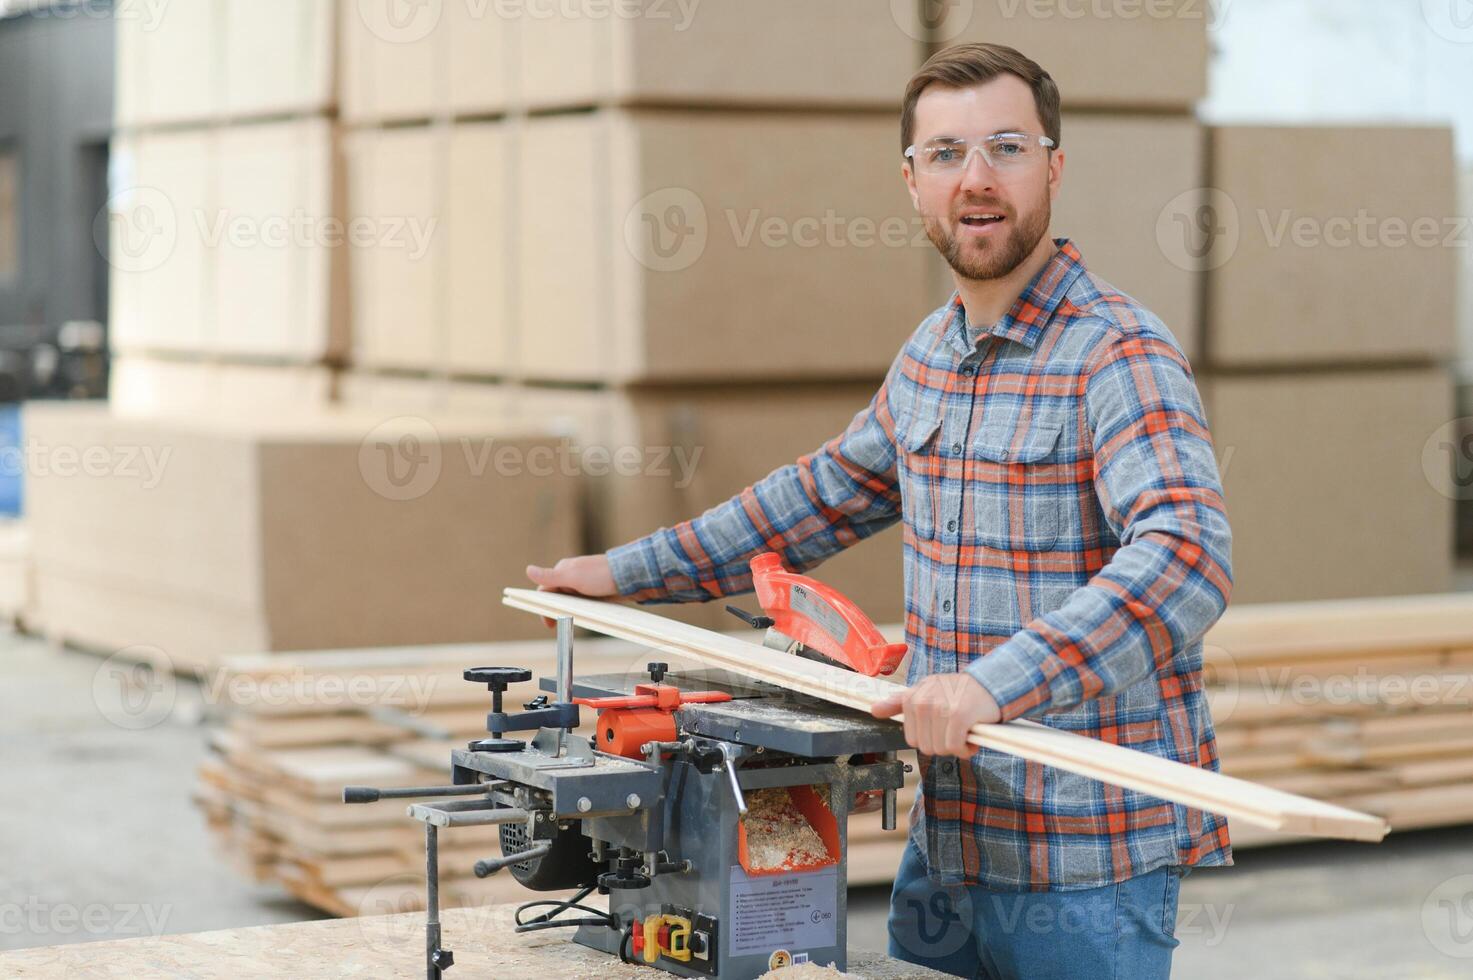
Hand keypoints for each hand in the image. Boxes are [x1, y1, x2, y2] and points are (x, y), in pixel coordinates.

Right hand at [525, 556, 618, 627]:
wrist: (632, 575)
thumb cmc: (602, 574)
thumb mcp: (573, 577)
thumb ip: (550, 577)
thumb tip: (528, 570)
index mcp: (563, 570)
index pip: (545, 590)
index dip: (543, 607)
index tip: (548, 623)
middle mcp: (572, 576)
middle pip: (556, 597)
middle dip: (555, 611)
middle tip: (558, 626)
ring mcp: (584, 584)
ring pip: (570, 601)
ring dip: (568, 611)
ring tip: (572, 622)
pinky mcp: (595, 591)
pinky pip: (583, 603)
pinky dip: (581, 610)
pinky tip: (585, 616)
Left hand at [870, 672, 1001, 757]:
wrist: (989, 684)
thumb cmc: (957, 692)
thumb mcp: (925, 691)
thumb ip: (899, 703)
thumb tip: (874, 710)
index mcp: (912, 698)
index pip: (912, 739)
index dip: (930, 738)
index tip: (941, 727)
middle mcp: (923, 702)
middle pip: (926, 747)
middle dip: (943, 743)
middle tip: (955, 729)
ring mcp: (940, 709)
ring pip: (941, 749)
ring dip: (956, 746)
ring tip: (964, 730)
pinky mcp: (958, 717)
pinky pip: (955, 747)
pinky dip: (966, 749)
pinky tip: (971, 737)